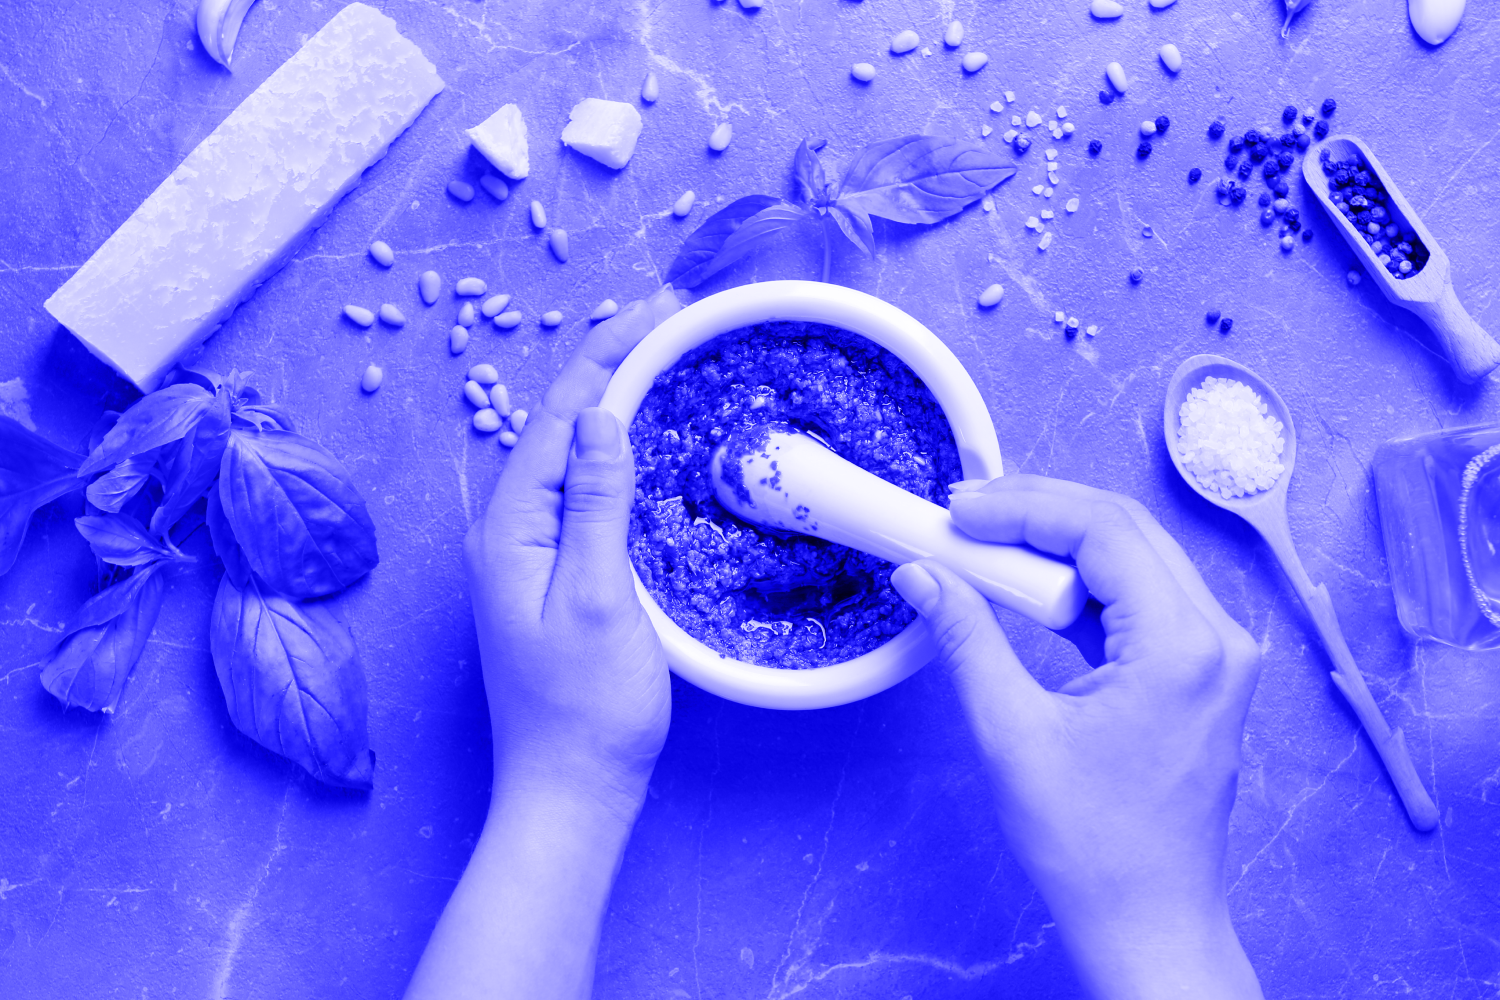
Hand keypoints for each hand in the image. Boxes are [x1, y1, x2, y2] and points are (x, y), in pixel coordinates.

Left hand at [464, 286, 679, 816]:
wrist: (571, 791)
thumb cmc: (588, 708)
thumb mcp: (599, 597)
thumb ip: (595, 504)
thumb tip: (601, 417)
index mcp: (511, 527)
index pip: (560, 415)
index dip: (607, 353)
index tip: (656, 306)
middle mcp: (508, 530)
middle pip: (560, 425)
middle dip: (609, 362)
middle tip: (668, 315)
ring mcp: (527, 553)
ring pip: (570, 455)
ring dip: (611, 399)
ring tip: (658, 353)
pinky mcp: (551, 575)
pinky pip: (580, 491)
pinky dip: (613, 451)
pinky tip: (640, 439)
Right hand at [891, 475, 1263, 999]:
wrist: (1148, 920)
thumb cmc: (1092, 847)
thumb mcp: (1012, 732)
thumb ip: (967, 638)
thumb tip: (923, 574)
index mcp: (1183, 648)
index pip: (1103, 530)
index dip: (1022, 506)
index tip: (957, 510)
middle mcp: (1218, 639)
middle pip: (1125, 530)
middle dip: (1038, 511)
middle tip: (962, 514)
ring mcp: (1217, 656)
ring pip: (1135, 557)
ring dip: (1059, 543)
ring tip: (984, 542)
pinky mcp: (1201, 673)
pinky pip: (1141, 598)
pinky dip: (1082, 583)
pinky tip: (1027, 586)